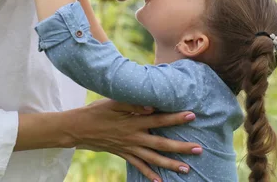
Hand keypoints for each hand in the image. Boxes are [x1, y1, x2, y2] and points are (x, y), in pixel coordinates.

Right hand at [69, 99, 201, 181]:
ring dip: (171, 164)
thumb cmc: (96, 111)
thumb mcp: (113, 102)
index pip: (158, 120)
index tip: (192, 115)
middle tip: (199, 149)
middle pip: (161, 144)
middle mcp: (134, 137)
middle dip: (181, 147)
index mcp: (133, 121)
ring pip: (153, 159)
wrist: (78, 129)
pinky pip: (139, 166)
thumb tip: (151, 105)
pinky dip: (149, 175)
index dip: (175, 118)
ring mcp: (129, 148)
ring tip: (187, 169)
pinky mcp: (124, 154)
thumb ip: (132, 102)